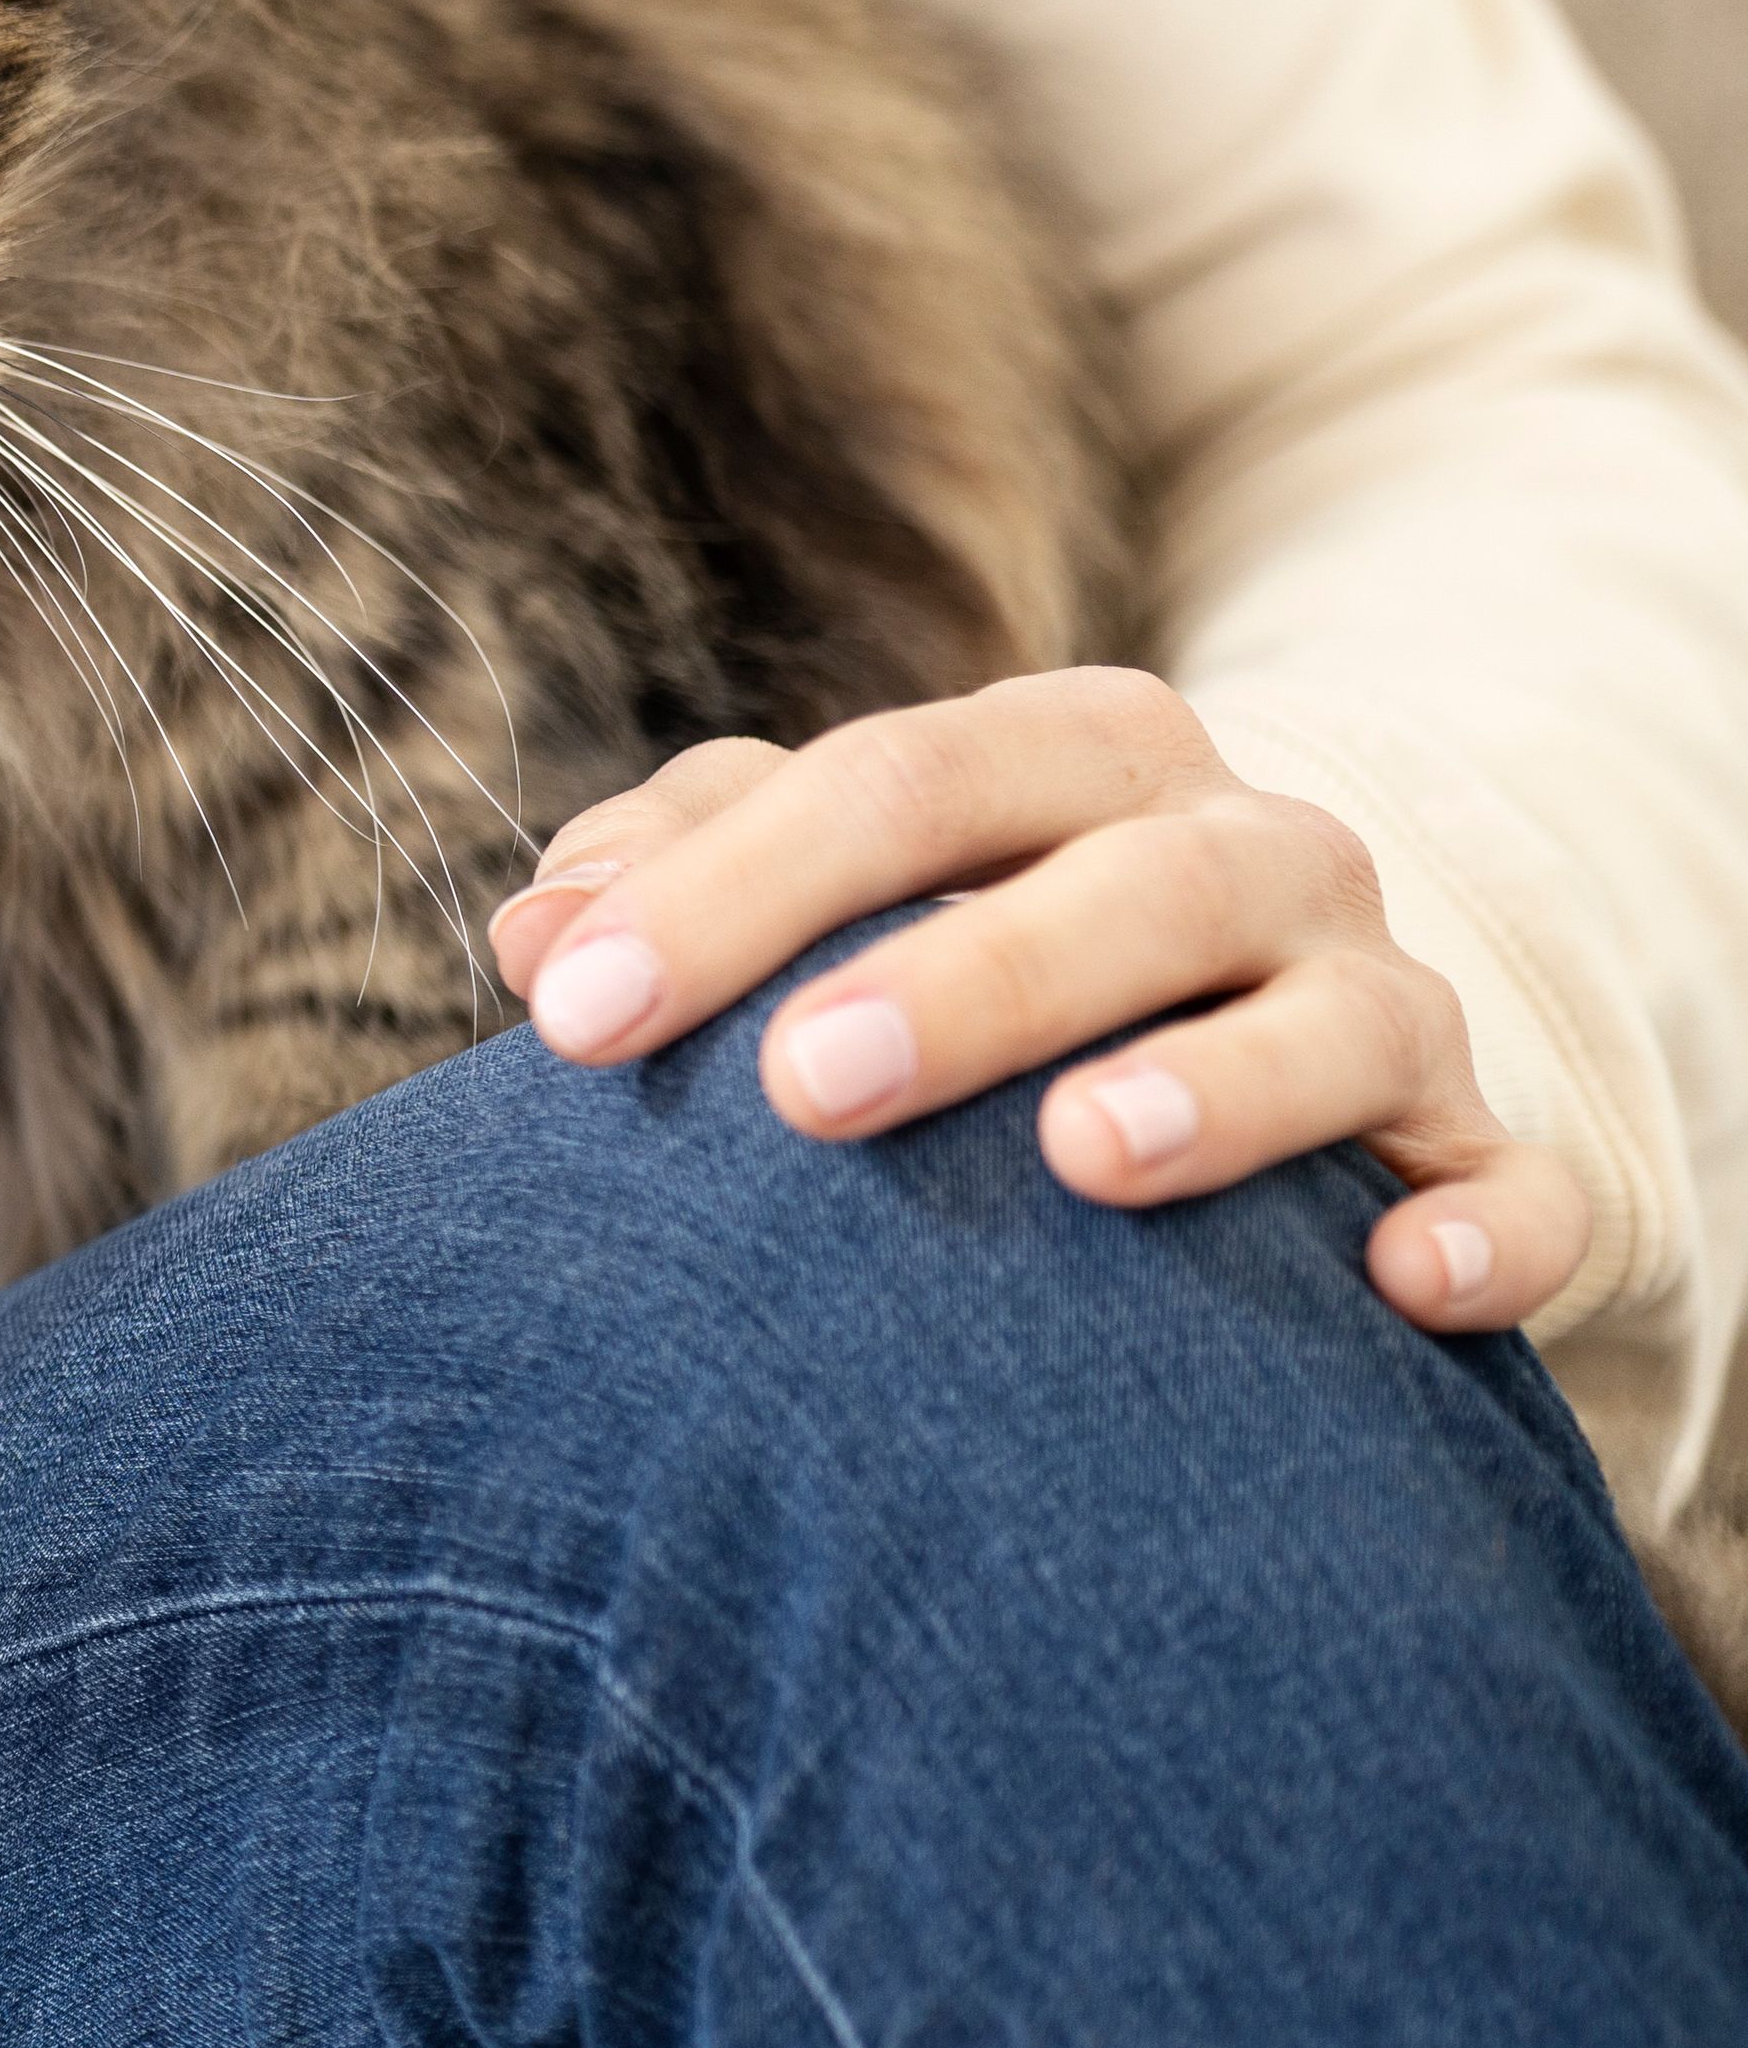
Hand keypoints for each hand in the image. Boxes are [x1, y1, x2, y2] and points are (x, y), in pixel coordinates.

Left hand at [483, 668, 1585, 1328]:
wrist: (1253, 1031)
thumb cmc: (975, 949)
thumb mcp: (846, 883)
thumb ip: (689, 874)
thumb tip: (533, 936)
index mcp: (1070, 761)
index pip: (892, 782)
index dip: (724, 892)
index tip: (567, 1016)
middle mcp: (1247, 852)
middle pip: (1115, 877)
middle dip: (961, 974)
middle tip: (802, 1085)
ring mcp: (1384, 996)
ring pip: (1332, 1015)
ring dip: (1212, 1083)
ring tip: (1079, 1156)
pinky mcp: (1481, 1149)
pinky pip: (1514, 1186)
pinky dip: (1475, 1228)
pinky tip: (1398, 1286)